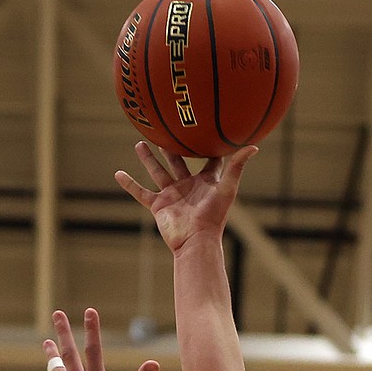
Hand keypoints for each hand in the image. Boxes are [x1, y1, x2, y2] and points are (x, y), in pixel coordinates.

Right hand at [115, 142, 256, 253]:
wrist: (196, 241)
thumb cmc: (214, 217)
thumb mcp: (227, 188)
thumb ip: (237, 166)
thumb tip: (254, 146)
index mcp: (205, 182)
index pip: (209, 160)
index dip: (209, 147)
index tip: (205, 128)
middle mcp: (188, 186)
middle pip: (178, 161)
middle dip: (172, 147)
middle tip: (165, 130)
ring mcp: (172, 195)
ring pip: (157, 172)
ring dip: (148, 158)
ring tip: (140, 142)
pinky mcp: (159, 205)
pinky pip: (140, 193)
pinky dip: (129, 184)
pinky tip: (118, 173)